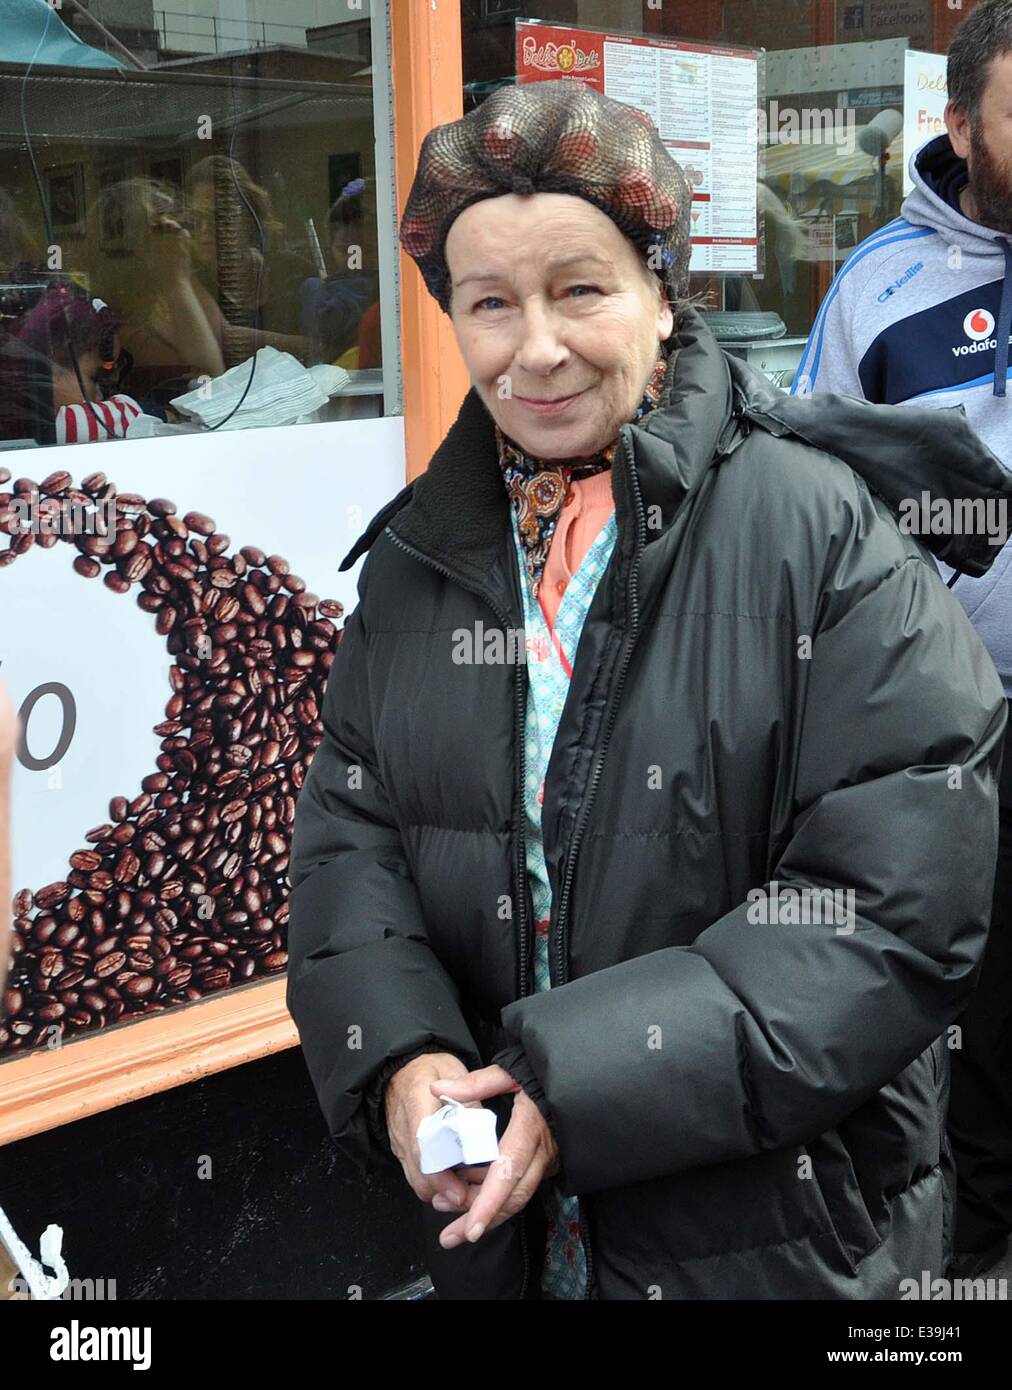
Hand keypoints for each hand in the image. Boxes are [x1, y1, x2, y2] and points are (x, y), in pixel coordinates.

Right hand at [384, 1051, 477, 1212]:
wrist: (399, 1070)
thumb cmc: (429, 1068)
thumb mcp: (451, 1069)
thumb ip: (467, 1096)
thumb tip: (480, 1129)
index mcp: (416, 1102)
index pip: (423, 1146)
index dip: (441, 1175)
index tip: (460, 1192)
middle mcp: (404, 1130)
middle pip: (420, 1175)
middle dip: (447, 1192)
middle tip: (475, 1195)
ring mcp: (401, 1145)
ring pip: (418, 1182)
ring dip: (443, 1191)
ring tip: (471, 1187)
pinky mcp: (404, 1154)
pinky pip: (418, 1177)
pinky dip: (437, 1185)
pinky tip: (458, 1179)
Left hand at [425, 1065, 559, 1248]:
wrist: (573, 1079)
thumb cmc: (537, 1074)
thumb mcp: (508, 1072)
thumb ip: (474, 1084)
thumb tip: (437, 1090)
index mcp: (530, 1128)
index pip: (508, 1171)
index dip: (489, 1203)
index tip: (471, 1230)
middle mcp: (542, 1151)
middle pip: (513, 1196)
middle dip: (481, 1221)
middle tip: (449, 1238)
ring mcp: (547, 1160)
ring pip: (517, 1197)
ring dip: (486, 1213)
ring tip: (452, 1222)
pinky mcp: (545, 1164)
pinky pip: (519, 1187)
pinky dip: (495, 1197)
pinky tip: (470, 1197)